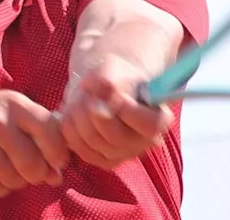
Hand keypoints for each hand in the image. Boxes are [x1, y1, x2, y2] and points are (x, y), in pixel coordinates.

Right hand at [0, 89, 69, 196]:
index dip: (58, 153)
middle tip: (31, 172)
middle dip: (36, 175)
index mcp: (16, 103)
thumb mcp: (16, 118)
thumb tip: (57, 177)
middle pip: (31, 163)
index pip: (50, 131)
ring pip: (12, 178)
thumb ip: (42, 141)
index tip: (57, 162)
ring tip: (9, 170)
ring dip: (16, 182)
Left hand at [56, 56, 174, 169]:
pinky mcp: (103, 161)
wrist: (104, 90)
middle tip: (88, 92)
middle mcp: (145, 143)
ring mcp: (124, 155)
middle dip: (94, 109)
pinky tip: (74, 113)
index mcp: (159, 119)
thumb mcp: (114, 69)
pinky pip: (79, 147)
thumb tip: (105, 96)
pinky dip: (70, 127)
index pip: (150, 125)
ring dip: (78, 114)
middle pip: (115, 135)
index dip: (128, 110)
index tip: (114, 91)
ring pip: (93, 141)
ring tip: (80, 98)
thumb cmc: (115, 78)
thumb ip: (109, 81)